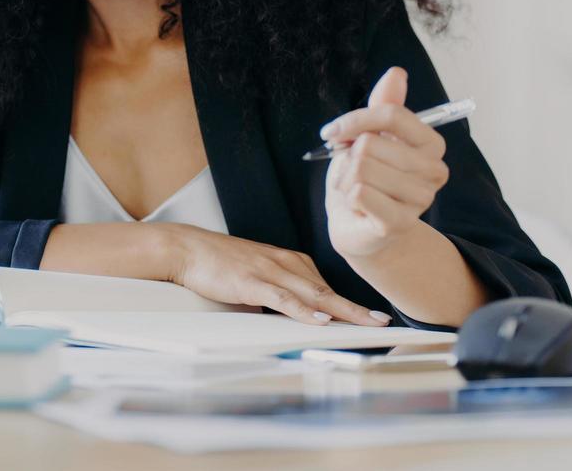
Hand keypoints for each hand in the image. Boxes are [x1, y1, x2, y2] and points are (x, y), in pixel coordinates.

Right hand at [158, 223, 389, 326]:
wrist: (188, 248)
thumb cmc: (221, 264)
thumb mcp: (259, 277)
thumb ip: (280, 294)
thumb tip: (299, 317)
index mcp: (290, 262)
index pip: (327, 287)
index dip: (351, 303)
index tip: (374, 317)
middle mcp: (286, 264)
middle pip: (328, 290)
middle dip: (357, 309)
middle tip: (383, 322)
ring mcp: (269, 271)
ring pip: (313, 294)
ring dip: (342, 310)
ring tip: (365, 323)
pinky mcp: (251, 281)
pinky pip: (282, 298)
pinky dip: (303, 310)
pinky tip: (319, 319)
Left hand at [322, 66, 449, 259]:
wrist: (359, 226)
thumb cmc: (368, 177)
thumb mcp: (373, 136)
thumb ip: (385, 105)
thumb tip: (397, 73)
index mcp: (432, 145)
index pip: (392, 115)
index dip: (356, 119)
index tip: (334, 131)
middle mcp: (434, 172)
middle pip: (371, 143)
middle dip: (347, 155)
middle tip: (349, 170)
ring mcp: (420, 200)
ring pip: (362, 167)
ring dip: (345, 177)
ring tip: (353, 188)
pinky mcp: (399, 224)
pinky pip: (359, 192)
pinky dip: (346, 196)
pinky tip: (355, 205)